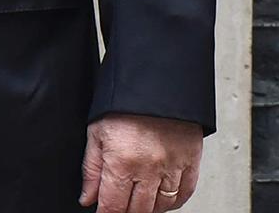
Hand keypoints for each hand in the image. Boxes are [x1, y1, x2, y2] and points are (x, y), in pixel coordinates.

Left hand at [79, 113, 202, 212]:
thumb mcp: (96, 131)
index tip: (103, 211)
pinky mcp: (191, 160)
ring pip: (161, 205)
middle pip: (137, 210)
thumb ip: (91, 168)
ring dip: (148, 208)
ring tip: (138, 200)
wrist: (157, 79)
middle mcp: (149, 167)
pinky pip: (184, 193)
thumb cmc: (124, 101)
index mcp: (122, 161)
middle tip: (120, 204)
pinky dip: (173, 201)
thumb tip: (88, 197)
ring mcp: (172, 166)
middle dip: (125, 211)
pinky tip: (161, 198)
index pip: (113, 206)